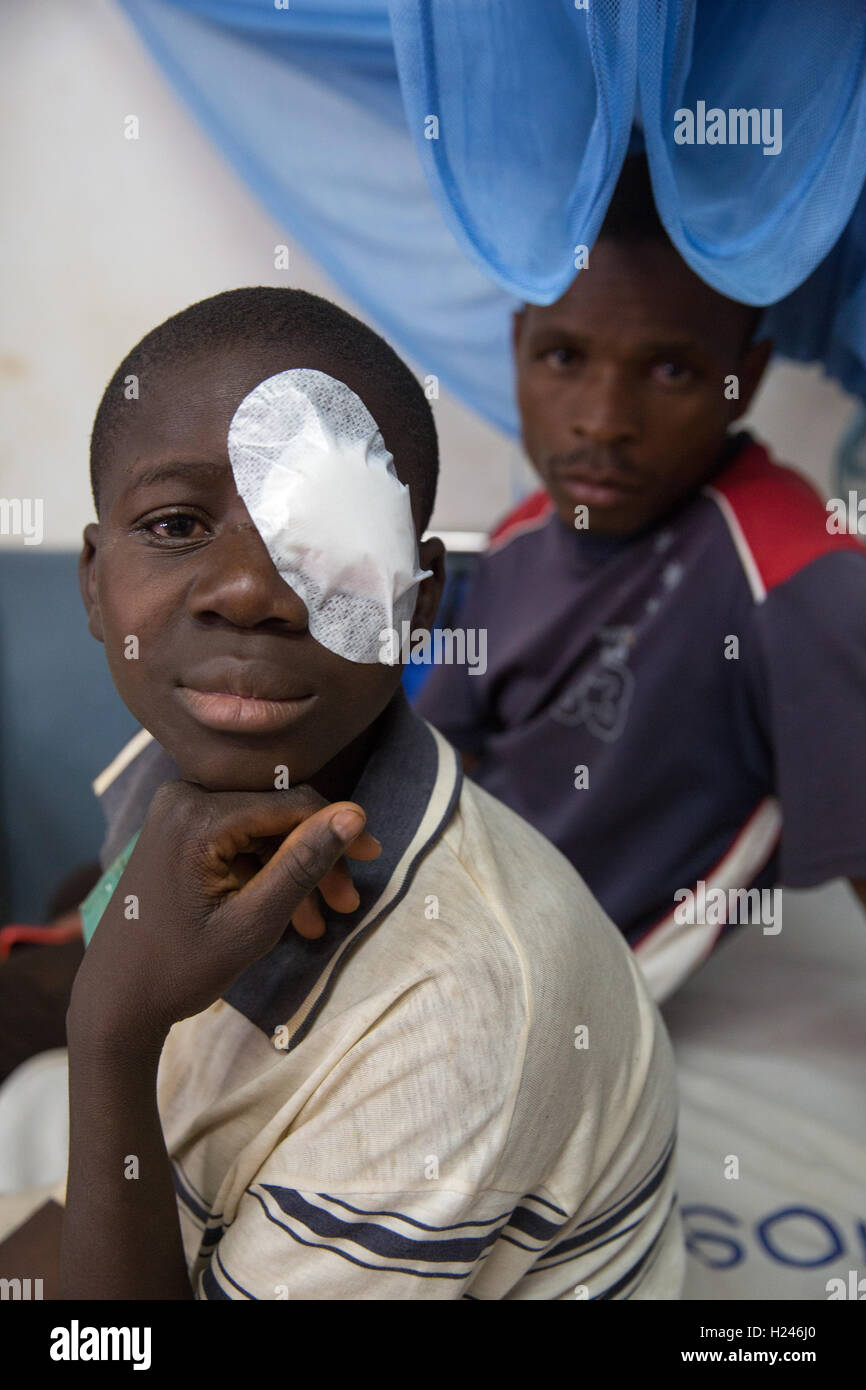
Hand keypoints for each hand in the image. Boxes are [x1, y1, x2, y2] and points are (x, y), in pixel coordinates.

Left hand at [67, 782, 380, 1049]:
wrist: (115, 1001)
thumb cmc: (180, 969)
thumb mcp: (254, 922)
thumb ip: (304, 863)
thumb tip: (356, 814)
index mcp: (197, 814)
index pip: (290, 804)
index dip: (338, 829)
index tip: (376, 856)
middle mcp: (182, 797)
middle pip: (276, 814)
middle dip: (315, 857)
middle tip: (348, 902)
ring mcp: (175, 812)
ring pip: (260, 830)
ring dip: (293, 870)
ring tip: (318, 923)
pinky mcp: (176, 829)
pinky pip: (237, 840)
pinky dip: (264, 874)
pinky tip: (288, 914)